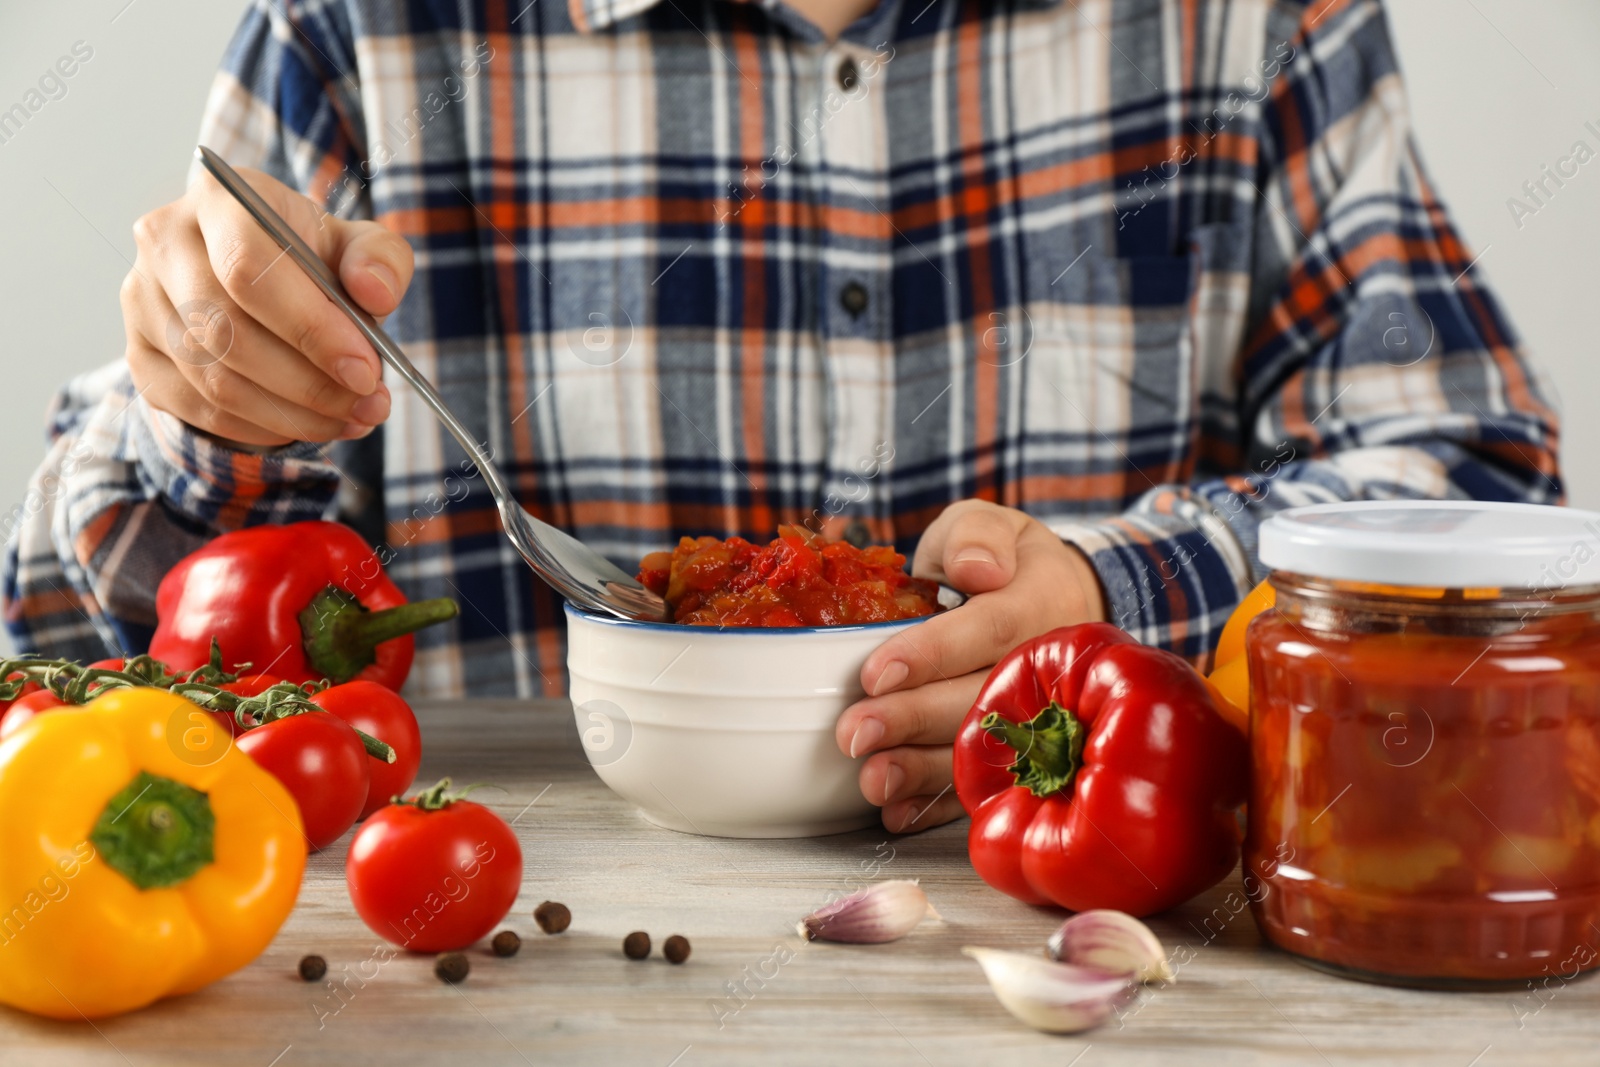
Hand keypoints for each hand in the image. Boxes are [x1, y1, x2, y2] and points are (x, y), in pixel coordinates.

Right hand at [122, 167, 413, 446]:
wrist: (266, 276)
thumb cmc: (314, 258)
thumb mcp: (359, 246)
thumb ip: (380, 260)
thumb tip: (374, 292)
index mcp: (220, 199)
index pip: (249, 269)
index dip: (310, 329)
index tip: (365, 371)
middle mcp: (164, 244)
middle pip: (227, 332)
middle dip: (310, 383)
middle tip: (368, 405)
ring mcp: (142, 301)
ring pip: (214, 381)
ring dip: (293, 414)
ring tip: (351, 418)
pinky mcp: (140, 355)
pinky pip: (199, 411)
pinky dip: (262, 429)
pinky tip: (307, 424)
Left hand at [835, 500, 1105, 832]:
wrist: (1055, 599)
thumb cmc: (1003, 559)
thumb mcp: (988, 523)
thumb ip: (977, 535)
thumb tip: (978, 569)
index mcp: (1040, 602)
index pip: (988, 629)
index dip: (933, 653)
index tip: (877, 671)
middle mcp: (1046, 666)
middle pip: (980, 698)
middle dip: (913, 719)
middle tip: (854, 733)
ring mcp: (1037, 715)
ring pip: (982, 749)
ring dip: (922, 771)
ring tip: (870, 779)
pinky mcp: (1018, 750)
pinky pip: (983, 781)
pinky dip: (936, 804)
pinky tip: (896, 812)